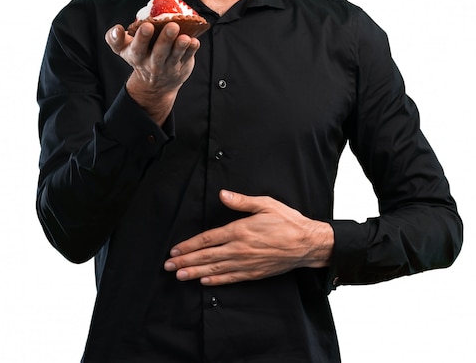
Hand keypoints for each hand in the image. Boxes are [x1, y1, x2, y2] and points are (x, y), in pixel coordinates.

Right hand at [105, 22, 199, 124]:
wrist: (155, 85)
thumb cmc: (140, 57)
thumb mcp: (123, 50)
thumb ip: (115, 38)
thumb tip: (117, 29)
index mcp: (137, 56)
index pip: (137, 48)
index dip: (141, 38)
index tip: (146, 26)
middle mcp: (153, 64)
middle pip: (159, 53)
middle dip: (165, 39)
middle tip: (172, 26)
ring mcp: (169, 66)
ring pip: (175, 56)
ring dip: (181, 46)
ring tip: (185, 37)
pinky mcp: (182, 66)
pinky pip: (188, 57)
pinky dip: (192, 50)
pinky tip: (194, 42)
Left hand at [164, 190, 333, 285]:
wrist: (306, 243)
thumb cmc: (286, 221)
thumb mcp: (265, 204)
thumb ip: (241, 201)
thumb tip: (223, 194)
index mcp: (239, 231)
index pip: (207, 240)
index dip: (189, 245)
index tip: (175, 250)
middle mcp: (239, 249)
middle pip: (207, 257)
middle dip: (186, 261)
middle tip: (169, 266)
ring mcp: (246, 263)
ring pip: (215, 270)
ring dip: (195, 273)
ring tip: (180, 276)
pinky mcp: (254, 273)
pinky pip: (231, 278)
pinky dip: (216, 281)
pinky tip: (204, 282)